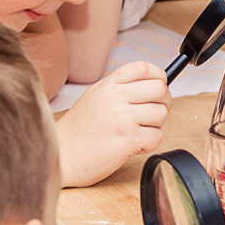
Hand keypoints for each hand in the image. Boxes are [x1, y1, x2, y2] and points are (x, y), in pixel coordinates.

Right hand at [57, 61, 168, 185]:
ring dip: (154, 126)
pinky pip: (157, 136)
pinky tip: (132, 146)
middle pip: (160, 89)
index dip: (159, 76)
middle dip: (163, 102)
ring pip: (161, 113)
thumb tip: (152, 86)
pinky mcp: (128, 139)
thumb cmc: (78, 131)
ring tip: (136, 132)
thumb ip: (119, 89)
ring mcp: (123, 118)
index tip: (160, 86)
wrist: (62, 156)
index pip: (143, 68)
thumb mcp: (94, 98)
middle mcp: (115, 97)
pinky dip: (148, 144)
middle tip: (152, 114)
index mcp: (107, 85)